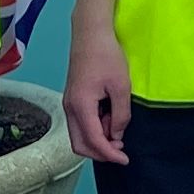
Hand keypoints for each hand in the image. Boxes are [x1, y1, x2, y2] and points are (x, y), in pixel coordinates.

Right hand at [62, 21, 134, 165]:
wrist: (91, 33)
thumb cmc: (107, 56)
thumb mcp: (121, 86)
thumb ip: (120, 115)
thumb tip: (117, 135)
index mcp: (81, 106)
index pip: (93, 141)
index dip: (109, 154)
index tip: (125, 159)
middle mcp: (69, 107)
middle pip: (80, 144)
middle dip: (100, 152)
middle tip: (121, 150)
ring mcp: (69, 103)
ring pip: (79, 135)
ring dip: (98, 139)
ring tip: (118, 128)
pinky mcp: (72, 98)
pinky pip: (80, 123)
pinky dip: (94, 128)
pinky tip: (110, 119)